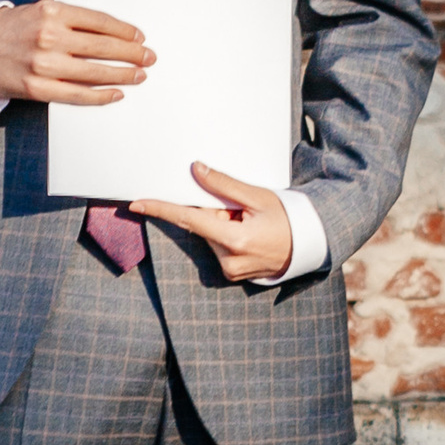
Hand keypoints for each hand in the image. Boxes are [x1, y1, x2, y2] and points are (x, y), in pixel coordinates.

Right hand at [0, 0, 150, 106]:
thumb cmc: (13, 29)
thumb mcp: (42, 11)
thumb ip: (73, 19)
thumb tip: (112, 33)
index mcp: (53, 12)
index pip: (100, 21)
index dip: (125, 31)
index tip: (139, 37)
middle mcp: (49, 36)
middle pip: (103, 46)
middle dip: (132, 53)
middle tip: (148, 57)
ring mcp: (44, 64)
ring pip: (95, 72)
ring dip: (123, 74)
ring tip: (139, 75)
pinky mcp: (38, 88)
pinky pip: (77, 94)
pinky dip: (100, 95)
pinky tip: (116, 93)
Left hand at [133, 161, 295, 281]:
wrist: (308, 246)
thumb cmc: (285, 219)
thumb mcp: (257, 197)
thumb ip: (224, 185)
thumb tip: (195, 170)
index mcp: (233, 240)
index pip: (188, 220)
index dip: (161, 210)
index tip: (136, 204)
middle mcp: (227, 260)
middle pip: (203, 226)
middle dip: (215, 213)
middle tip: (242, 211)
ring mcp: (229, 271)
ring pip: (211, 237)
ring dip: (223, 225)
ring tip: (251, 224)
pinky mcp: (232, 275)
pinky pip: (219, 248)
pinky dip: (228, 237)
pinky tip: (250, 236)